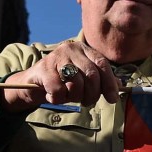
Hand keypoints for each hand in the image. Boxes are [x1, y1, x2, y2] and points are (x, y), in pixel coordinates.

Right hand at [0, 41, 121, 112]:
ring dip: (74, 97)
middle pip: (91, 74)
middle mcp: (71, 48)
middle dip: (92, 94)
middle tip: (86, 102)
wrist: (32, 84)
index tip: (112, 99)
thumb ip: (100, 81)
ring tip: (68, 97)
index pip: (102, 65)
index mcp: (83, 49)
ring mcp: (56, 56)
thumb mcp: (82, 79)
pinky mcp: (43, 68)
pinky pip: (58, 90)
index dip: (109, 83)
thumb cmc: (62, 82)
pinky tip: (54, 97)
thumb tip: (119, 86)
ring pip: (76, 82)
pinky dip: (58, 99)